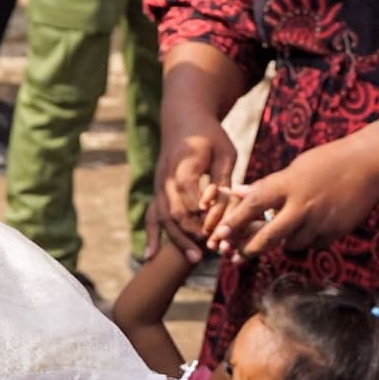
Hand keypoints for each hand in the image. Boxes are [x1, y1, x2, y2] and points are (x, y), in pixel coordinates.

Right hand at [158, 128, 239, 248]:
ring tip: (195, 258)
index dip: (204, 213)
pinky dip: (151, 236)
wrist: (182, 121)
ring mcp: (159, 186)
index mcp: (184, 164)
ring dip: (178, 239)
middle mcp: (166, 177)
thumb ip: (224, 176)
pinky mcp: (157, 191)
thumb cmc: (209, 135)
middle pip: (175, 210)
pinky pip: (151, 216)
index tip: (219, 228)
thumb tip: (228, 201)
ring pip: (163, 217)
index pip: (191, 194)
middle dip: (192, 232)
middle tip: (212, 250)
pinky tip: (150, 257)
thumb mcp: (225, 151)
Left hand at [219, 139, 378, 258]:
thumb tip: (239, 192)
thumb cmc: (328, 162)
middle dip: (250, 249)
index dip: (234, 221)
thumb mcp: (295, 168)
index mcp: (287, 184)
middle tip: (236, 257)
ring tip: (287, 230)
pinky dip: (309, 240)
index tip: (219, 233)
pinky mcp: (335, 232)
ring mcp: (319, 221)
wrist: (369, 166)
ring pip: (292, 245)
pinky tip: (313, 227)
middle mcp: (301, 205)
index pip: (253, 205)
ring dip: (284, 242)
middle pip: (269, 236)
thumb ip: (268, 185)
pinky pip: (314, 244)